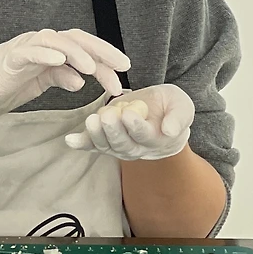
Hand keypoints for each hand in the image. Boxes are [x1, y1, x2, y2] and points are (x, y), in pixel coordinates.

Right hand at [0, 28, 129, 134]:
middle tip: (122, 65)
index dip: (104, 57)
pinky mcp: (9, 58)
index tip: (123, 71)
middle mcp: (40, 44)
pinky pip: (30, 51)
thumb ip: (59, 77)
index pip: (82, 48)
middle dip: (100, 51)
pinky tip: (61, 60)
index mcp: (49, 51)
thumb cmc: (3, 87)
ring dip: (76, 52)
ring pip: (55, 41)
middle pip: (75, 39)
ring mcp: (24, 48)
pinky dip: (46, 53)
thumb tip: (80, 81)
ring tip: (92, 67)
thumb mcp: (38, 84)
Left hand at [63, 83, 194, 159]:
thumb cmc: (171, 108)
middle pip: (122, 144)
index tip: (128, 114)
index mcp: (156, 139)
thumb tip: (170, 130)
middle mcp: (136, 147)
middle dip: (113, 131)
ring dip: (96, 134)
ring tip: (92, 120)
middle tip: (106, 117)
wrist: (160, 113)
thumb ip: (178, 117)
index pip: (144, 136)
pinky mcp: (105, 140)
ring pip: (106, 145)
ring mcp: (118, 146)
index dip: (135, 126)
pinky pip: (91, 145)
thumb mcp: (181, 106)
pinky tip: (70, 140)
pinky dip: (81, 144)